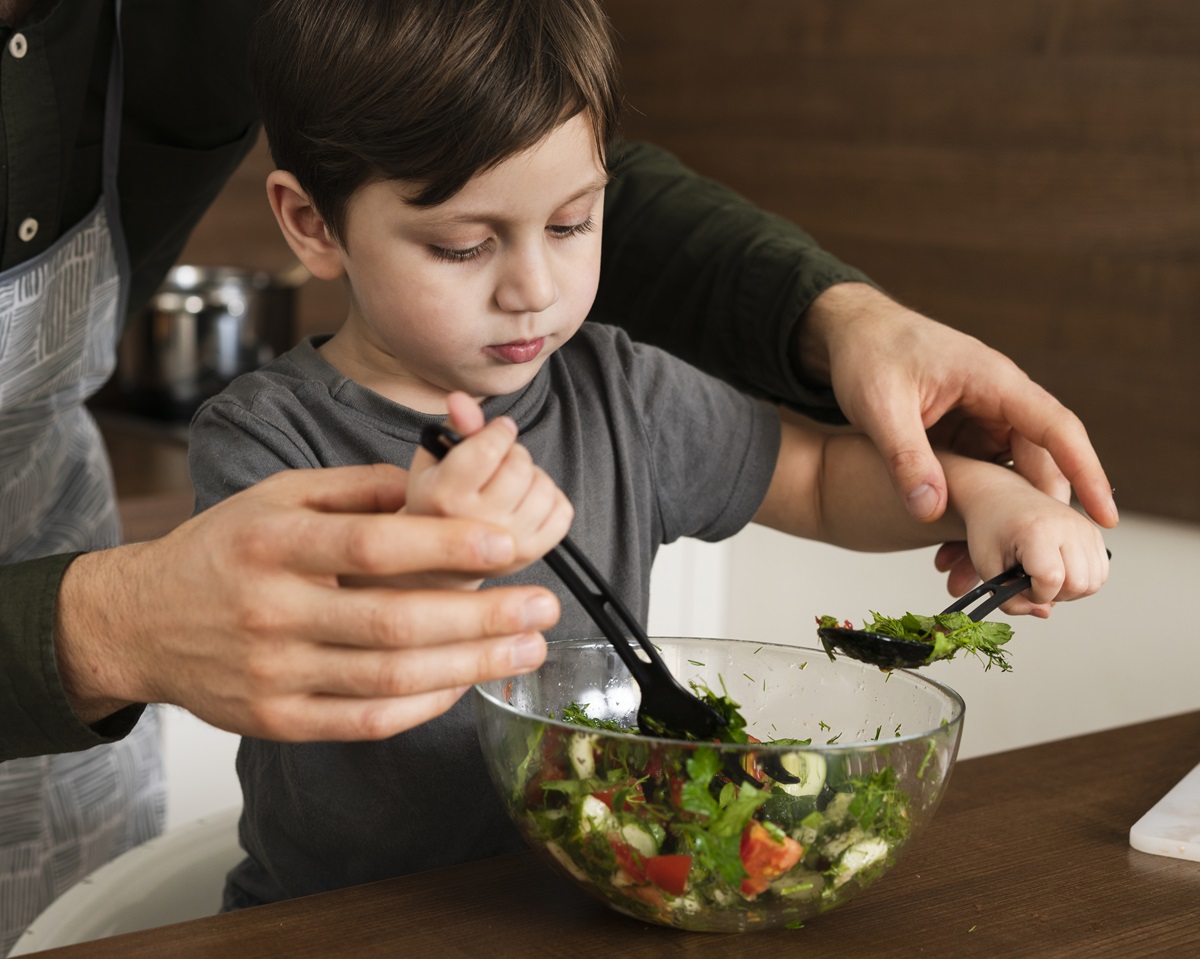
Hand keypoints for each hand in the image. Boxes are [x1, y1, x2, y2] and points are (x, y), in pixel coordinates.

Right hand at [55, 464, 560, 741]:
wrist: (141, 622)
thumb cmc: (223, 551)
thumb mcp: (276, 496)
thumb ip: (356, 490)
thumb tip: (438, 483)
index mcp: (272, 544)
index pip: (371, 546)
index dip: (446, 545)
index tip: (510, 544)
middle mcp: (271, 611)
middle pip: (393, 621)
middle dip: (482, 617)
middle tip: (543, 608)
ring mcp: (272, 673)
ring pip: (388, 678)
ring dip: (470, 666)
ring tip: (526, 649)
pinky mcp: (277, 721)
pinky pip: (365, 722)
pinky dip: (423, 707)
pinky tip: (466, 683)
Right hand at [405, 392, 573, 579]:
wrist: (443, 563)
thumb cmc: (438, 503)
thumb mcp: (435, 462)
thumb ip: (453, 427)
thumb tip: (461, 399)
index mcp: (443, 498)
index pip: (488, 450)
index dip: (500, 431)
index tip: (499, 431)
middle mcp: (476, 526)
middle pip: (519, 466)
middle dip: (514, 453)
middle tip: (500, 464)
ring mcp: (508, 544)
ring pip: (543, 485)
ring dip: (532, 476)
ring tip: (510, 486)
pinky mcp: (534, 553)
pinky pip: (563, 509)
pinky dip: (550, 498)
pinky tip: (526, 503)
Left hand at [799, 283, 1116, 592]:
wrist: (849, 335)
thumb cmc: (868, 354)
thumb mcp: (880, 404)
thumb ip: (905, 456)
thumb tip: (929, 512)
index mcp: (994, 382)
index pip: (1057, 429)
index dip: (1086, 473)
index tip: (1105, 517)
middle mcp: (999, 402)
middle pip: (1038, 465)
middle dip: (1034, 517)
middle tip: (1023, 569)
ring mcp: (982, 420)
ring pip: (1009, 479)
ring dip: (1001, 521)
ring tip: (974, 566)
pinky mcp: (963, 437)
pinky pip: (982, 480)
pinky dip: (975, 512)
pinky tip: (954, 546)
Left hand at [947, 457, 1109, 616]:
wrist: (1000, 497)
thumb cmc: (990, 529)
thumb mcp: (987, 568)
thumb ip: (1010, 600)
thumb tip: (1044, 613)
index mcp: (1037, 529)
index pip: (1051, 579)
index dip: (1035, 594)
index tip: (1017, 583)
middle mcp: (1068, 525)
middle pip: (1079, 585)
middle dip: (1053, 595)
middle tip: (1029, 580)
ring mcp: (1085, 527)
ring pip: (1094, 583)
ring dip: (1070, 591)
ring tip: (1044, 576)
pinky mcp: (1094, 532)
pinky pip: (1100, 573)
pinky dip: (1082, 581)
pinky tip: (1059, 571)